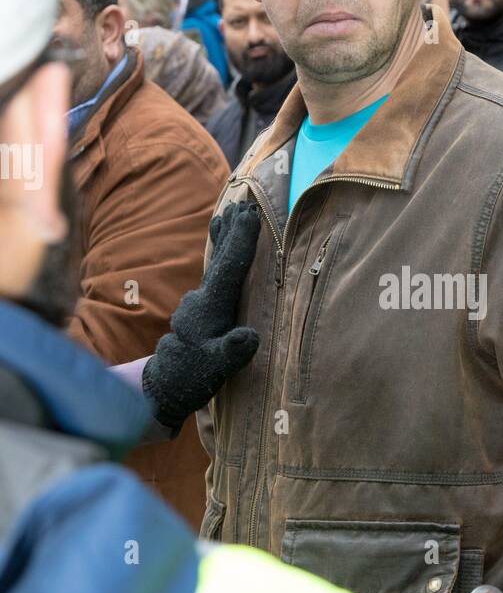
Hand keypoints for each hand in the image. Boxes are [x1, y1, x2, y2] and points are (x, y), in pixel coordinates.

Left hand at [142, 202, 260, 431]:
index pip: (229, 267)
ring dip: (224, 242)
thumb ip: (232, 352)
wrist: (162, 389)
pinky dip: (219, 260)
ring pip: (214, 265)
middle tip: (243, 203)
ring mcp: (198, 304)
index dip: (242, 239)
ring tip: (228, 218)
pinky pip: (212, 278)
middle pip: (219, 258)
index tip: (251, 212)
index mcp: (209, 308)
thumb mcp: (215, 370)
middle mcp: (202, 300)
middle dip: (231, 231)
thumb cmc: (191, 379)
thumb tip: (251, 336)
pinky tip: (223, 258)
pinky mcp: (199, 311)